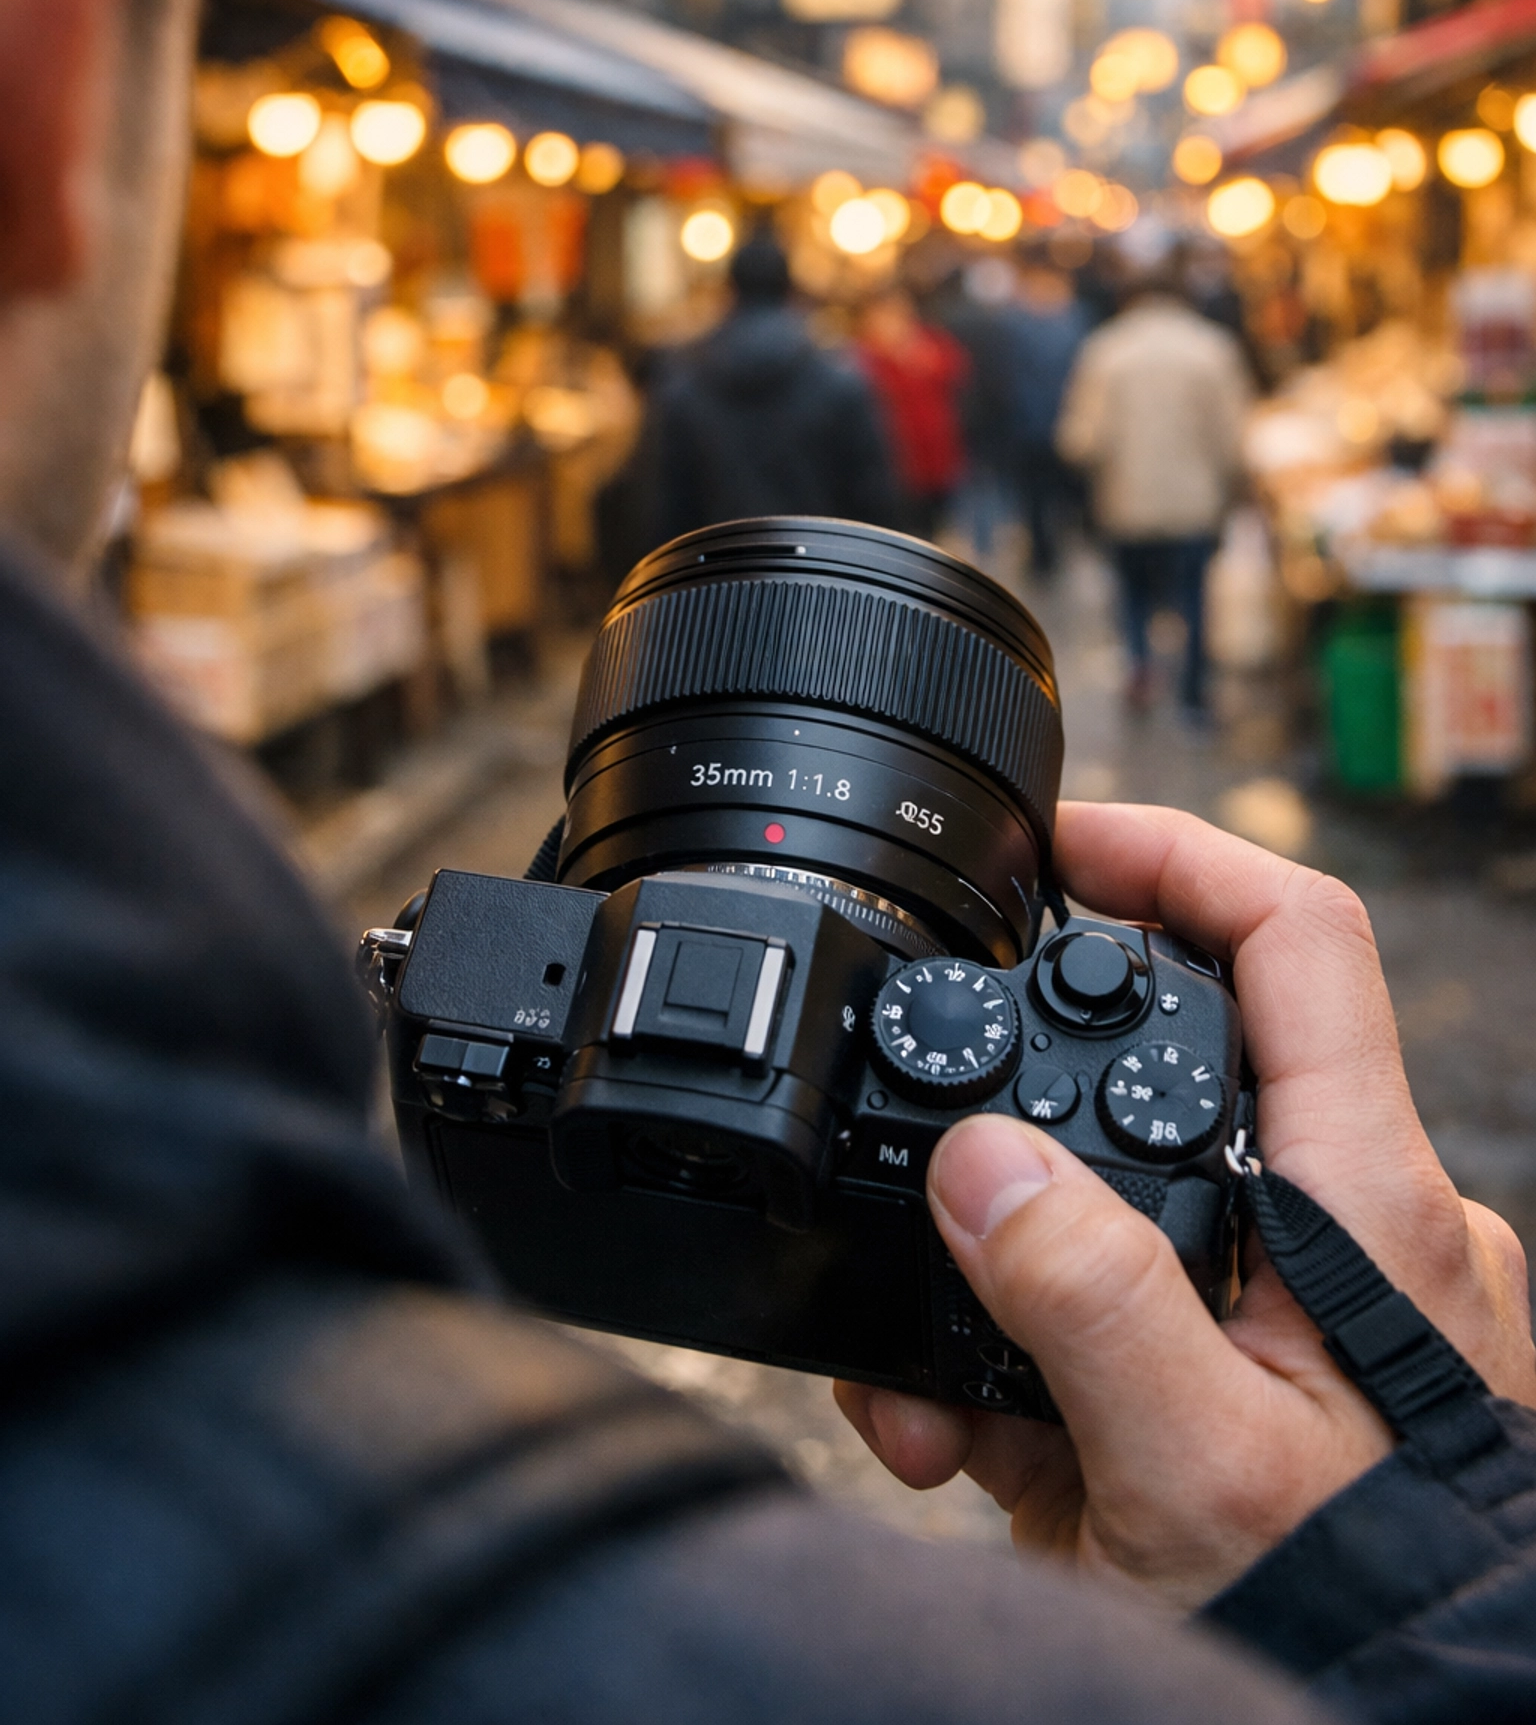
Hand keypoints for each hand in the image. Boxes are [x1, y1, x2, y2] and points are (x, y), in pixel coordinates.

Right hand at [836, 803, 1535, 1612]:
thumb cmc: (1347, 1611)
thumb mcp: (1195, 1469)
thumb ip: (1086, 1300)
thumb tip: (977, 1161)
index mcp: (1364, 1203)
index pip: (1294, 942)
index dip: (1176, 856)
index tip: (1055, 844)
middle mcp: (1337, 1230)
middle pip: (1167, 1069)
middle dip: (1012, 1107)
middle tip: (911, 1138)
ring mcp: (1280, 1307)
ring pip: (1110, 1206)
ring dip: (987, 1276)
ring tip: (911, 1395)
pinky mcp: (1226, 1378)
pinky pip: (1106, 1310)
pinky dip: (1012, 1361)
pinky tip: (950, 1439)